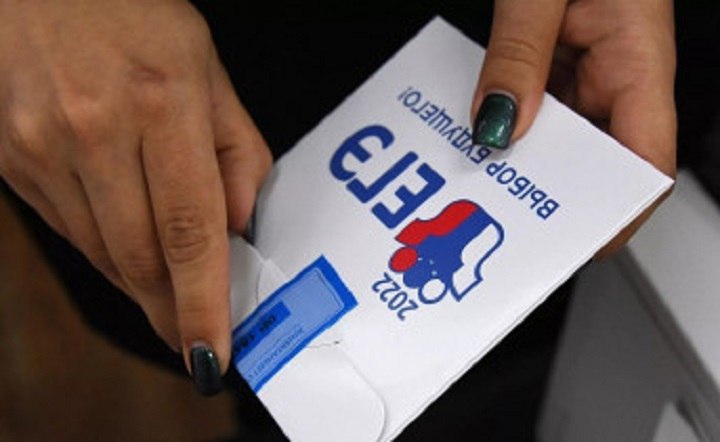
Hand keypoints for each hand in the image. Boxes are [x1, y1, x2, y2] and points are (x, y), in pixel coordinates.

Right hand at [0, 0, 271, 392]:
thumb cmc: (134, 15)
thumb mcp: (208, 68)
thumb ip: (236, 152)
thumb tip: (240, 226)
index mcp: (162, 103)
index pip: (189, 232)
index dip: (201, 304)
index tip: (211, 351)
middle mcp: (95, 129)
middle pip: (139, 259)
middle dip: (172, 310)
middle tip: (195, 336)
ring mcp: (43, 147)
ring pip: (100, 254)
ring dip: (140, 285)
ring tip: (169, 296)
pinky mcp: (11, 159)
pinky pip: (68, 230)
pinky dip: (105, 251)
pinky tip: (129, 247)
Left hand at [471, 0, 675, 257]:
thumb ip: (517, 55)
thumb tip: (498, 126)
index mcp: (640, 57)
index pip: (645, 163)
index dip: (613, 212)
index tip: (571, 239)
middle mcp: (620, 68)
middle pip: (595, 158)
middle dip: (549, 189)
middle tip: (500, 208)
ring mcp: (588, 64)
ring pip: (561, 133)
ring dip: (521, 154)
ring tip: (477, 170)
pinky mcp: (559, 54)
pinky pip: (537, 100)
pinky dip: (507, 117)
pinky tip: (476, 123)